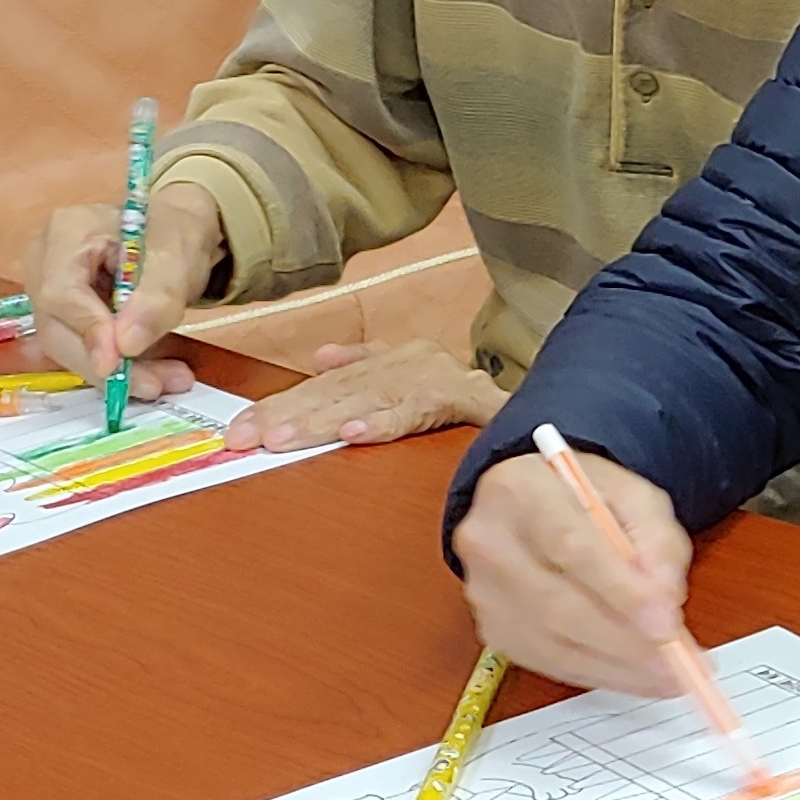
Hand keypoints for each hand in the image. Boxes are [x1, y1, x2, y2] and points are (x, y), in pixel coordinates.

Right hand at [28, 177, 224, 408]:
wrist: (174, 235)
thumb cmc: (171, 235)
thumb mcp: (176, 258)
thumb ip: (155, 297)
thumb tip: (126, 345)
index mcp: (66, 232)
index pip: (60, 291)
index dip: (88, 330)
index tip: (119, 360)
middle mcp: (45, 263)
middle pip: (57, 328)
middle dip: (104, 365)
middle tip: (153, 384)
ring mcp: (50, 292)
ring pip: (69, 348)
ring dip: (118, 374)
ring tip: (169, 379)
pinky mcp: (65, 318)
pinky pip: (83, 352)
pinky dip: (120, 370)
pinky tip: (156, 375)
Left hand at [227, 339, 503, 451]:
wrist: (556, 392)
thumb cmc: (473, 396)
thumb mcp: (415, 375)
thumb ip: (368, 367)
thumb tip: (321, 360)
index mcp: (399, 361)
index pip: (329, 384)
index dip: (284, 406)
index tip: (243, 430)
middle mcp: (414, 364)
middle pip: (340, 391)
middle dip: (288, 416)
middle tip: (245, 438)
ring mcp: (441, 380)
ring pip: (368, 400)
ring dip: (321, 422)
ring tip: (283, 440)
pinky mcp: (471, 399)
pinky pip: (420, 413)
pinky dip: (385, 423)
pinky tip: (354, 434)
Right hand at [452, 448, 696, 696]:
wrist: (528, 505)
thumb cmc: (585, 498)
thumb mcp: (635, 496)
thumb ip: (657, 540)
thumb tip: (666, 601)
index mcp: (521, 490)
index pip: (571, 547)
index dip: (621, 592)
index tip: (666, 625)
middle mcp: (490, 541)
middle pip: (556, 604)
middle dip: (624, 641)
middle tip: (676, 664)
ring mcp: (484, 591)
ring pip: (552, 643)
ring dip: (616, 667)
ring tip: (666, 677)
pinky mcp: (492, 629)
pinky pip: (548, 663)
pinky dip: (598, 673)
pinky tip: (634, 675)